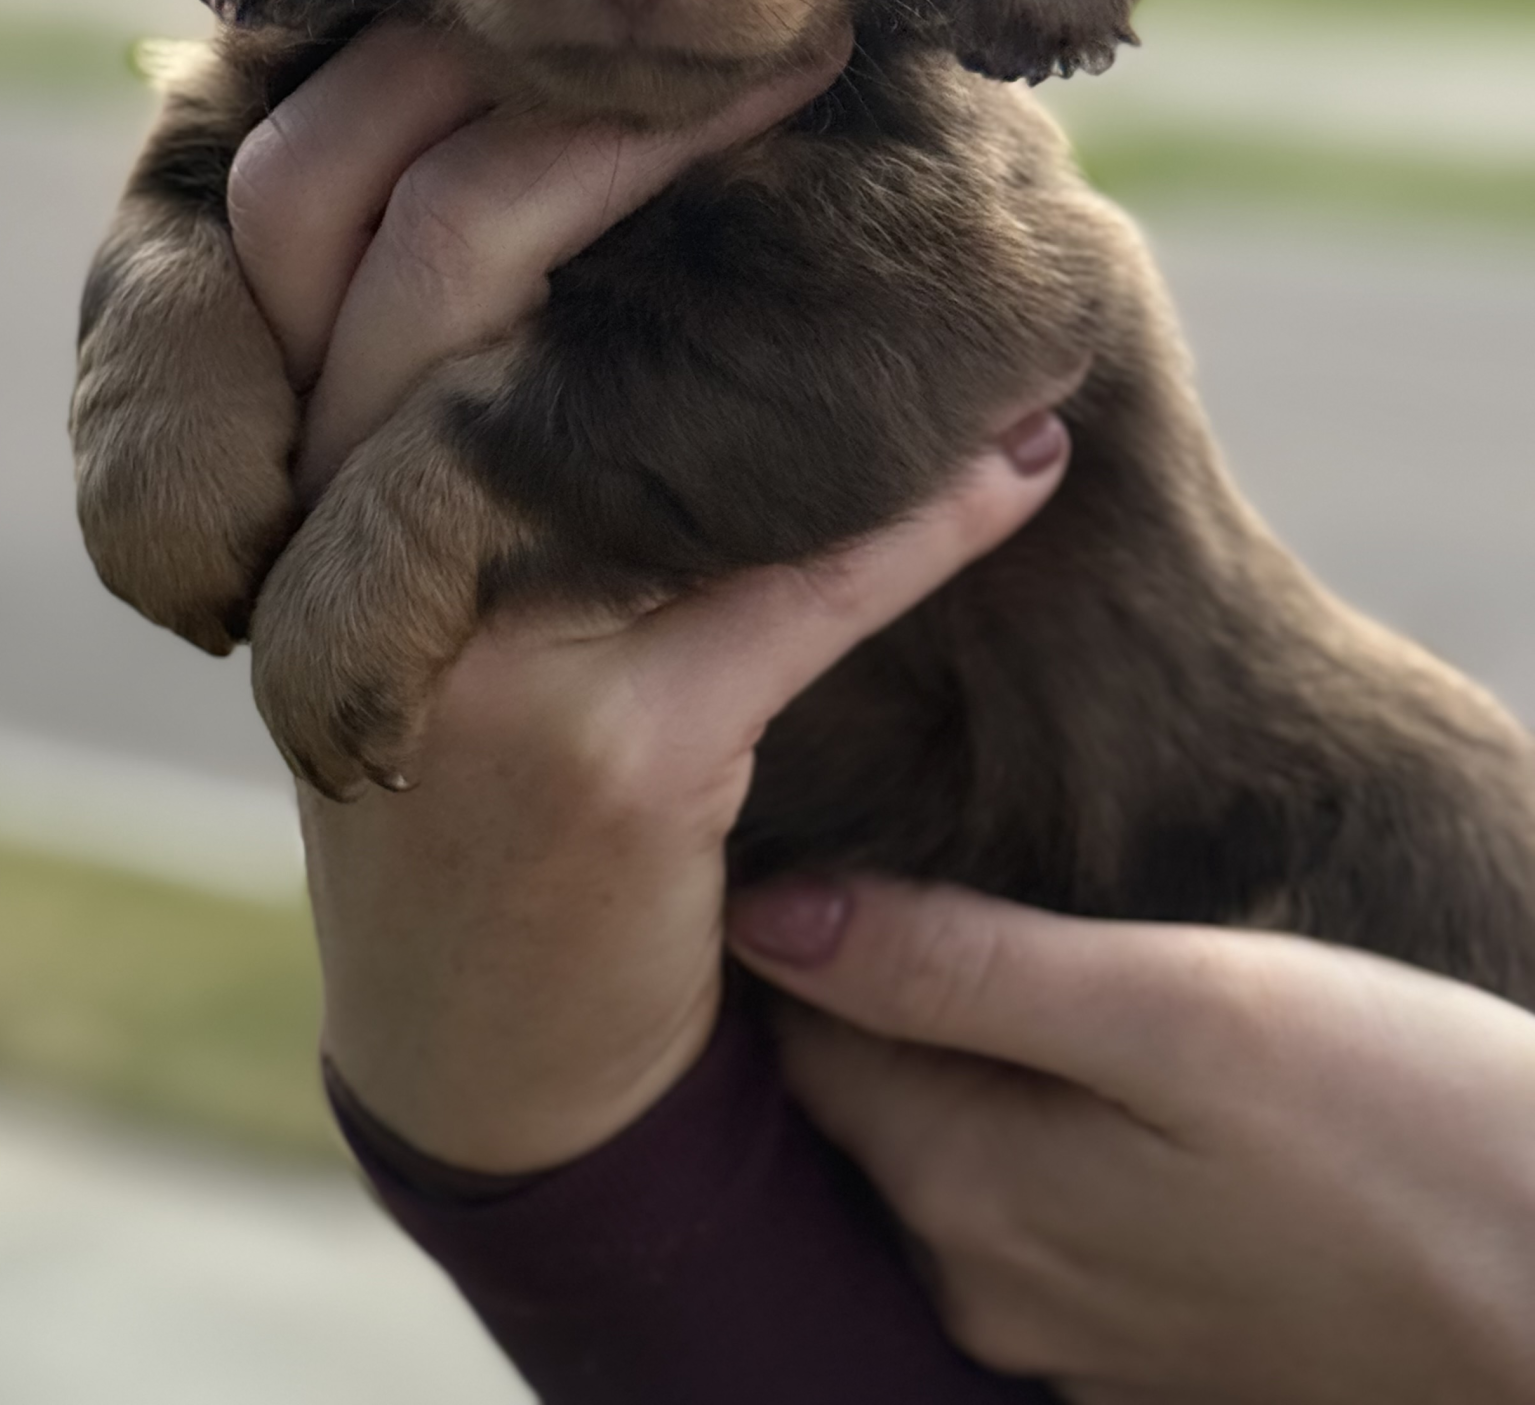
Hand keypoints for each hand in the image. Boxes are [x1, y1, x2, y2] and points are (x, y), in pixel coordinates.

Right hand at [229, 22, 1072, 1172]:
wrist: (481, 1030)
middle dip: (609, 106)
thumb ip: (426, 368)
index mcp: (275, 460)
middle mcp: (327, 542)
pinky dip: (918, 515)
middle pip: (424, 246)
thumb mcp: (394, 548)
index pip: (300, 188)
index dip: (440, 57)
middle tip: (786, 32)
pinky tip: (1024, 450)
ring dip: (764, 265)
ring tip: (941, 186)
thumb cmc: (457, 735)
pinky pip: (784, 592)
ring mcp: (461, 659)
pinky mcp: (606, 768)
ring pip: (582, 399)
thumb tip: (583, 121)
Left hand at [729, 877, 1534, 1403]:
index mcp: (970, 1195)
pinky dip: (1029, 1127)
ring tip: (998, 936)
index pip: (802, 1040)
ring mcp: (1068, 1336)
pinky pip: (1029, 1213)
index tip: (824, 817)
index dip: (798, 923)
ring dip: (949, 1055)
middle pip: (862, 1102)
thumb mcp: (1180, 1005)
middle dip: (863, 987)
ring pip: (943, 1154)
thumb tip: (763, 914)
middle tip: (903, 849)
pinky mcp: (1145, 1345)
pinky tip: (1092, 1058)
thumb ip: (959, 964)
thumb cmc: (1399, 1119)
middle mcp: (987, 1291)